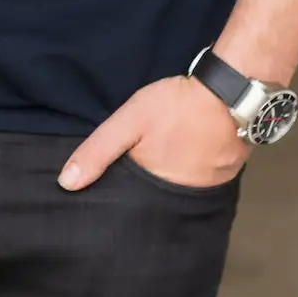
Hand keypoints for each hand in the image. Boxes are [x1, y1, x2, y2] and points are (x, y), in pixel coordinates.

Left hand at [58, 76, 247, 191]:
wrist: (231, 92)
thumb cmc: (176, 107)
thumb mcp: (129, 123)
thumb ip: (98, 152)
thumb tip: (66, 184)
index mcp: (158, 189)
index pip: (132, 204)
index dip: (118, 196)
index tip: (103, 191)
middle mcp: (185, 198)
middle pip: (156, 198)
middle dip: (143, 188)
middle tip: (134, 166)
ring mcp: (210, 186)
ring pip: (179, 188)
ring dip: (169, 177)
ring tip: (158, 161)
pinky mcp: (226, 173)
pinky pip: (201, 178)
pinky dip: (190, 170)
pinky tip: (182, 155)